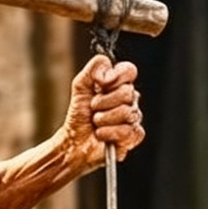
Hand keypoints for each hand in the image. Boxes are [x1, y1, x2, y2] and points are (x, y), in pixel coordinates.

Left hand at [64, 53, 144, 168]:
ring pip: (126, 112)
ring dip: (103, 119)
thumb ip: (94, 68)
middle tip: (94, 109)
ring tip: (96, 122)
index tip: (101, 85)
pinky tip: (101, 134)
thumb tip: (108, 73)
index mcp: (119, 84)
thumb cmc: (80, 114)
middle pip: (127, 92)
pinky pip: (127, 131)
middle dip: (102, 102)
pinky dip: (108, 133)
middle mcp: (129, 99)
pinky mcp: (133, 136)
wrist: (74, 140)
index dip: (114, 77)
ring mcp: (133, 117)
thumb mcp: (81, 85)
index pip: (129, 71)